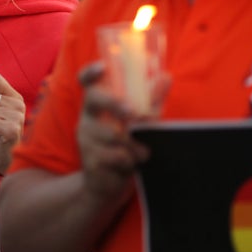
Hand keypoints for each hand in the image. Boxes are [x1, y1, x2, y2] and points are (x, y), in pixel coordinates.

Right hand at [77, 62, 149, 201]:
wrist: (108, 184)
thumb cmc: (126, 146)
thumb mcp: (141, 121)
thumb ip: (151, 99)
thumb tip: (165, 76)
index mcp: (98, 103)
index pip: (87, 80)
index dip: (92, 71)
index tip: (103, 67)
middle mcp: (87, 116)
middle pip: (94, 98)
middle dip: (114, 103)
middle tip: (132, 113)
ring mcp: (85, 137)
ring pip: (114, 133)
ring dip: (135, 144)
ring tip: (141, 153)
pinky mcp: (89, 159)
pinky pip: (118, 155)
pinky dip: (130, 161)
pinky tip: (128, 166)